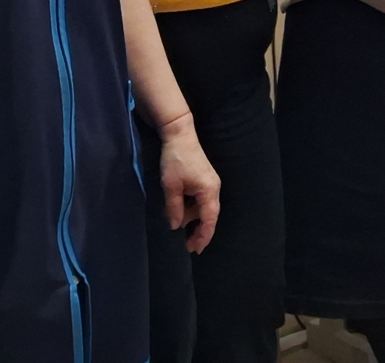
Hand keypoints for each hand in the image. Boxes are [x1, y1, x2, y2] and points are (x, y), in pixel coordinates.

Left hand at [157, 113, 220, 253]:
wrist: (178, 134)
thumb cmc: (175, 160)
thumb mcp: (171, 186)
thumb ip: (174, 208)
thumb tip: (175, 226)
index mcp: (209, 191)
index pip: (209, 219)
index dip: (203, 236)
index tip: (195, 250)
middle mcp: (214, 188)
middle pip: (208, 215)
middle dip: (198, 230)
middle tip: (185, 245)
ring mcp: (210, 183)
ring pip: (203, 207)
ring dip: (192, 218)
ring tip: (177, 226)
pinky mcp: (204, 179)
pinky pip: (200, 199)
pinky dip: (191, 208)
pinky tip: (181, 212)